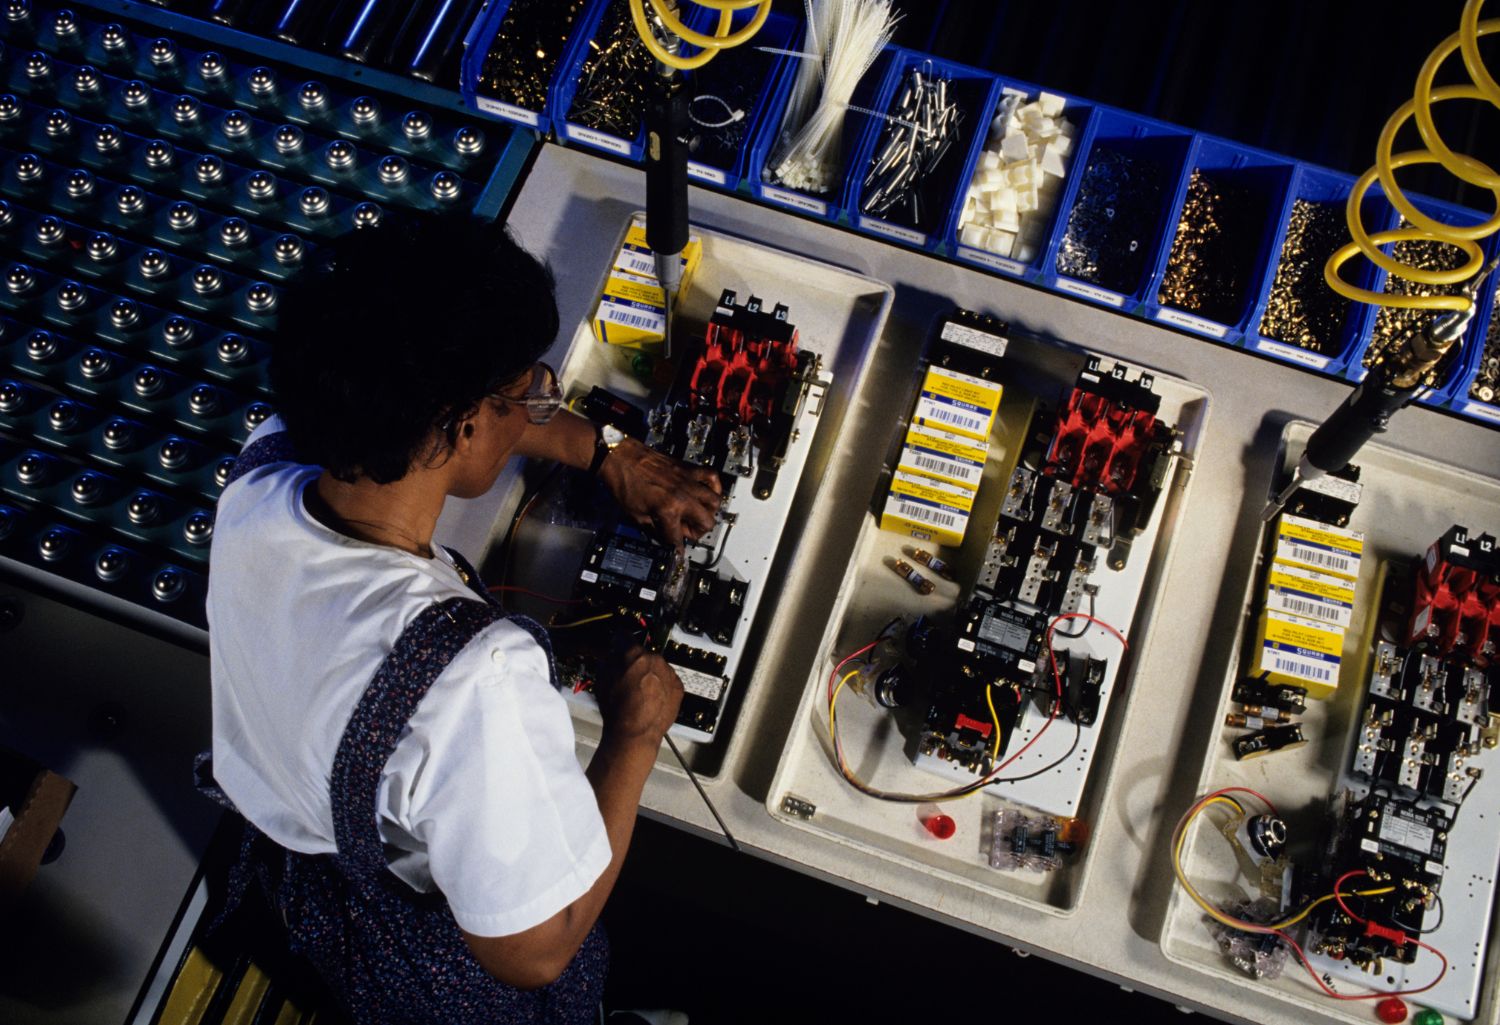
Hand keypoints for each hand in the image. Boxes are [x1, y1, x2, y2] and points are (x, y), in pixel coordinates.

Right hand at [596, 646, 682, 745]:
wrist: (635, 733)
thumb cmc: (617, 710)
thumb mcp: (601, 680)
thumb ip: (608, 660)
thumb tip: (612, 654)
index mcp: (634, 653)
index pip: (624, 637)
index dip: (618, 642)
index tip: (618, 645)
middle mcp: (654, 659)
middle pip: (643, 654)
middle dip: (636, 662)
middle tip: (628, 678)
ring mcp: (668, 673)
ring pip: (657, 667)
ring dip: (650, 674)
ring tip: (640, 692)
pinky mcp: (678, 687)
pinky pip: (668, 680)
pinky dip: (661, 686)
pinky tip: (651, 698)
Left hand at [599, 437, 721, 549]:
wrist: (620, 458)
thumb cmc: (624, 484)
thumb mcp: (636, 515)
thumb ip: (655, 529)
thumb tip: (666, 538)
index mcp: (667, 509)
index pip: (678, 538)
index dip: (677, 549)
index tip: (678, 553)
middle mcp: (682, 496)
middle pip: (706, 522)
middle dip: (697, 531)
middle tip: (685, 530)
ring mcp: (688, 481)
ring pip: (714, 502)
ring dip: (707, 511)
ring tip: (696, 513)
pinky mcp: (688, 469)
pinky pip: (712, 477)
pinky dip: (714, 486)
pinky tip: (706, 492)